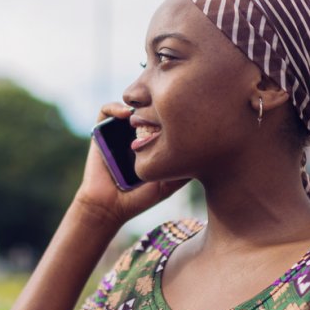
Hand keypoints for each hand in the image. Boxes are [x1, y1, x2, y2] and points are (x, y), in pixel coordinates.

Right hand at [72, 102, 188, 229]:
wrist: (109, 208)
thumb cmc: (139, 198)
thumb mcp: (169, 184)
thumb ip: (184, 170)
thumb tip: (209, 152)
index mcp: (150, 142)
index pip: (163, 117)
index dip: (171, 112)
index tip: (180, 114)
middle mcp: (134, 134)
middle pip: (147, 107)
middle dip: (156, 102)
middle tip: (165, 107)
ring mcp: (117, 132)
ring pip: (128, 105)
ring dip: (137, 101)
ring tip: (145, 108)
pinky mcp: (100, 132)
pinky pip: (105, 111)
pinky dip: (114, 108)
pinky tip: (126, 114)